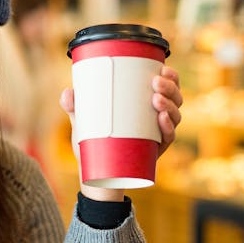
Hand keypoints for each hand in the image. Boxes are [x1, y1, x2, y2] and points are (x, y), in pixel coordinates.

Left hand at [58, 65, 182, 201]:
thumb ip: (74, 107)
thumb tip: (68, 92)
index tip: (163, 68)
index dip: (171, 77)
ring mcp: (157, 135)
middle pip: (175, 98)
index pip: (166, 87)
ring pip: (175, 116)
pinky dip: (167, 128)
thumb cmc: (94, 142)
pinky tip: (161, 119)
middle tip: (155, 83)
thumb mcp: (83, 122)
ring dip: (170, 105)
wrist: (96, 175)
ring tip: (156, 100)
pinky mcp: (155, 151)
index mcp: (145, 105)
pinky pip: (168, 139)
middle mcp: (157, 119)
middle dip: (170, 87)